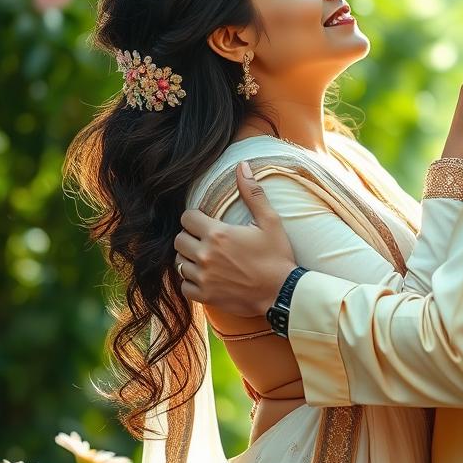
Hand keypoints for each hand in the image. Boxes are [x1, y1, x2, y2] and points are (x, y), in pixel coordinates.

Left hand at [174, 162, 297, 316]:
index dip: (195, 218)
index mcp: (218, 234)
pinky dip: (191, 282)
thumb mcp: (270, 221)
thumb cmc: (277, 256)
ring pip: (179, 263)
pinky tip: (206, 277)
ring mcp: (203, 278)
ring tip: (206, 258)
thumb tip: (242, 165)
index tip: (206, 222)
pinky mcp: (205, 296)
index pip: (187, 218)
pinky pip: (184, 286)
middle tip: (206, 240)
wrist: (282, 293)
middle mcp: (205, 255)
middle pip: (179, 240)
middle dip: (190, 237)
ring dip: (190, 259)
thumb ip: (252, 193)